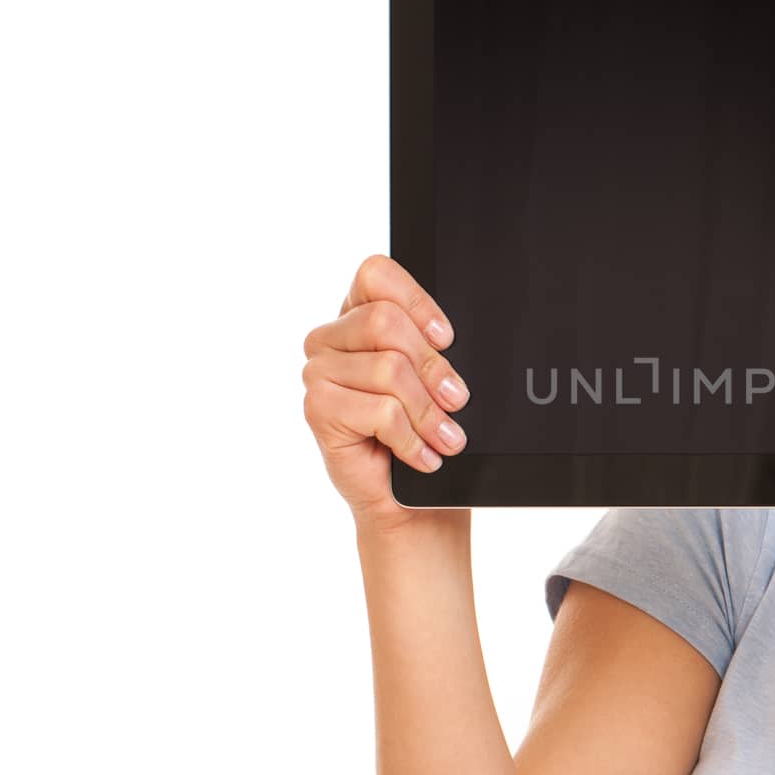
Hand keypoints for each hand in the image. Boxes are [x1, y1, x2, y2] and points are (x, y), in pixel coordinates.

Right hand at [301, 254, 471, 536]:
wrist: (411, 500)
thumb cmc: (425, 434)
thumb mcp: (436, 381)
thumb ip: (433, 349)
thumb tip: (451, 344)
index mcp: (358, 315)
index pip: (375, 274)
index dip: (416, 302)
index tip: (446, 338)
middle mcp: (331, 339)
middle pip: (386, 322)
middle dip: (433, 367)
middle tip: (456, 401)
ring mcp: (318, 372)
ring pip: (389, 370)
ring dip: (429, 413)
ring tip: (445, 439)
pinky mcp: (317, 409)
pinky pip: (381, 411)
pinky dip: (412, 439)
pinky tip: (422, 456)